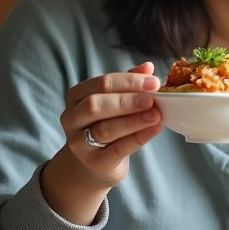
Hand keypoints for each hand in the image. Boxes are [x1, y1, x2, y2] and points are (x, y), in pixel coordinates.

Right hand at [41, 63, 161, 224]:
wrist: (94, 163)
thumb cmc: (105, 124)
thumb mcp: (113, 101)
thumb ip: (128, 84)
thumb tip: (148, 67)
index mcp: (76, 96)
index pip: (101, 83)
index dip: (128, 81)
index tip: (153, 83)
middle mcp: (72, 118)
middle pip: (96, 105)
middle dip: (126, 101)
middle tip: (152, 99)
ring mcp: (79, 142)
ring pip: (105, 129)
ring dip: (133, 121)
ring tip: (156, 115)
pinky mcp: (94, 162)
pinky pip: (116, 149)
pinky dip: (138, 138)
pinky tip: (154, 130)